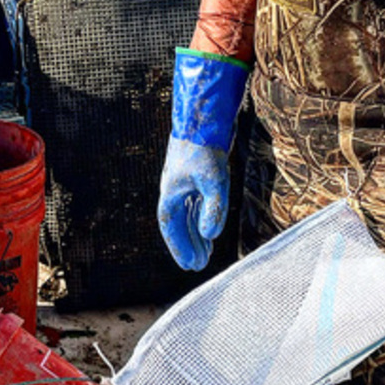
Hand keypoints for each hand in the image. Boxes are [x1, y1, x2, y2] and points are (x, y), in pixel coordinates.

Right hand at [157, 138, 230, 270]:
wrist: (204, 117)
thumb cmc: (206, 148)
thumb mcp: (214, 181)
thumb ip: (212, 209)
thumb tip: (210, 235)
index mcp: (171, 193)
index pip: (172, 227)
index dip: (180, 248)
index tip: (190, 266)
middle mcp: (174, 190)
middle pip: (179, 224)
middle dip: (188, 244)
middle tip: (199, 264)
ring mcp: (184, 182)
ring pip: (187, 214)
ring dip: (195, 232)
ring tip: (207, 251)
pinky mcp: (195, 174)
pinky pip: (194, 203)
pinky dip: (201, 217)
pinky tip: (210, 226)